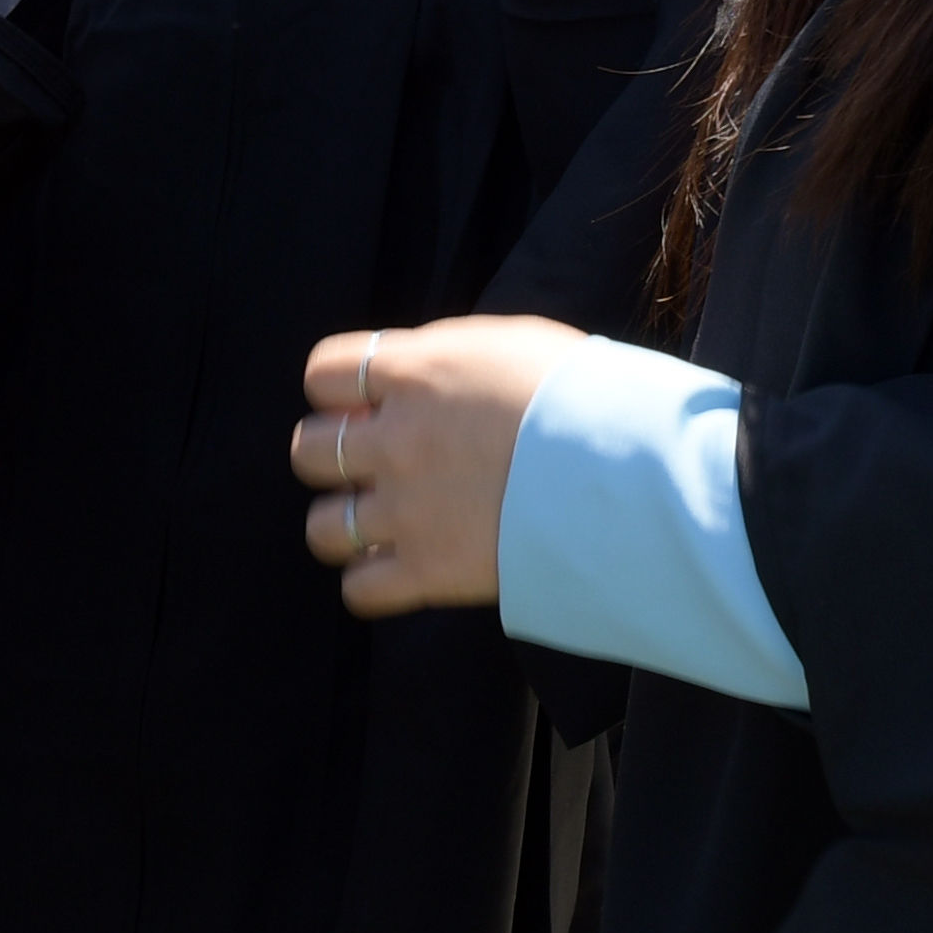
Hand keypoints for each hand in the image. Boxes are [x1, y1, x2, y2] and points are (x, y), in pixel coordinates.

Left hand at [287, 317, 579, 616]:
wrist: (626, 471)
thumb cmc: (586, 395)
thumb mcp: (513, 343)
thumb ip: (448, 358)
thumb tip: (416, 373)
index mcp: (417, 373)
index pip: (324, 371)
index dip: (339, 389)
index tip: (366, 402)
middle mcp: (396, 441)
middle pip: (306, 450)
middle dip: (332, 456)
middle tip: (374, 464)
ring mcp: (406, 511)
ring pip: (321, 527)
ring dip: (345, 524)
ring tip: (384, 524)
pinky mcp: (428, 571)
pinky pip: (358, 589)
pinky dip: (373, 581)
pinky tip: (405, 566)